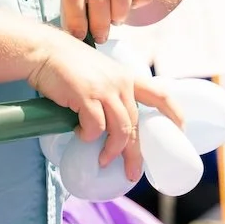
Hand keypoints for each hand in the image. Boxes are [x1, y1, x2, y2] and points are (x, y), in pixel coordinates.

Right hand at [26, 32, 182, 168]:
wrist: (43, 50)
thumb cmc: (66, 66)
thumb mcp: (98, 74)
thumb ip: (108, 93)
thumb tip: (109, 126)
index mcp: (127, 77)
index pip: (160, 94)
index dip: (174, 113)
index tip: (181, 130)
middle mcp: (121, 83)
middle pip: (136, 124)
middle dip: (136, 153)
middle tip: (133, 173)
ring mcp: (105, 89)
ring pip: (120, 130)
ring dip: (112, 151)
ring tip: (104, 160)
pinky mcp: (87, 96)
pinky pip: (95, 127)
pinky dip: (89, 137)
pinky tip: (80, 134)